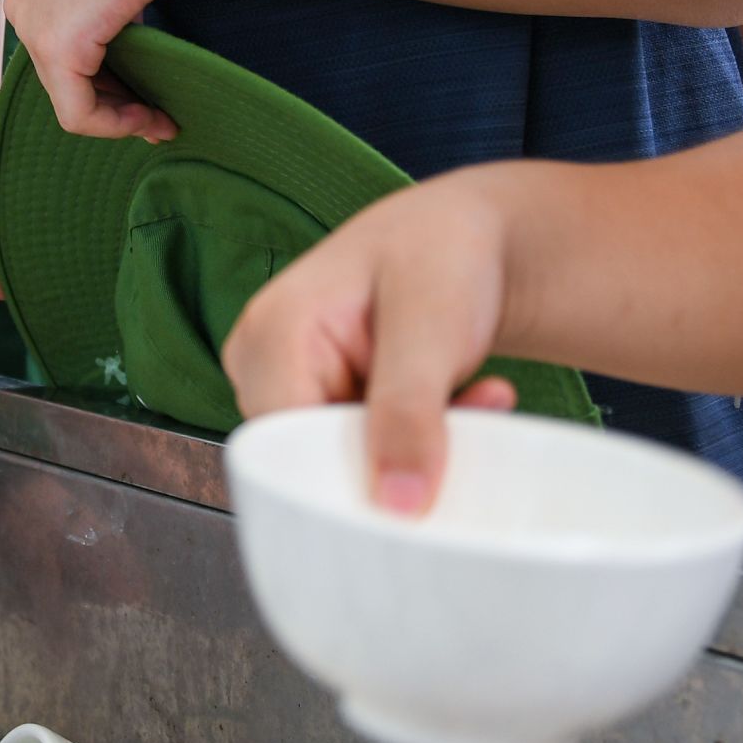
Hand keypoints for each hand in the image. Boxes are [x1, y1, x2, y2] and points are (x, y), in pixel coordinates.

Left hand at [4, 0, 188, 140]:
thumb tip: (129, 38)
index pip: (61, 44)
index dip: (105, 75)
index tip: (145, 90)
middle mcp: (20, 4)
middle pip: (63, 76)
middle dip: (114, 102)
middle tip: (158, 118)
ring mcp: (33, 28)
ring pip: (70, 100)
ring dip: (119, 119)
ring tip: (161, 122)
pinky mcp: (57, 49)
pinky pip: (79, 114)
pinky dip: (115, 125)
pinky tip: (149, 120)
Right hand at [220, 169, 527, 511]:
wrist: (467, 236)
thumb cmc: (442, 252)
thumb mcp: (434, 323)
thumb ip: (410, 411)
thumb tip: (396, 506)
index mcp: (270, 333)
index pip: (282, 450)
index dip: (347, 483)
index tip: (425, 486)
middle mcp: (262, 365)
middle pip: (307, 465)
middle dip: (395, 463)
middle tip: (474, 425)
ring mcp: (289, 388)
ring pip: (343, 466)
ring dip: (417, 452)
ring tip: (480, 401)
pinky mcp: (321, 406)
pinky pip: (363, 456)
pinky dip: (419, 444)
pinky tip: (469, 403)